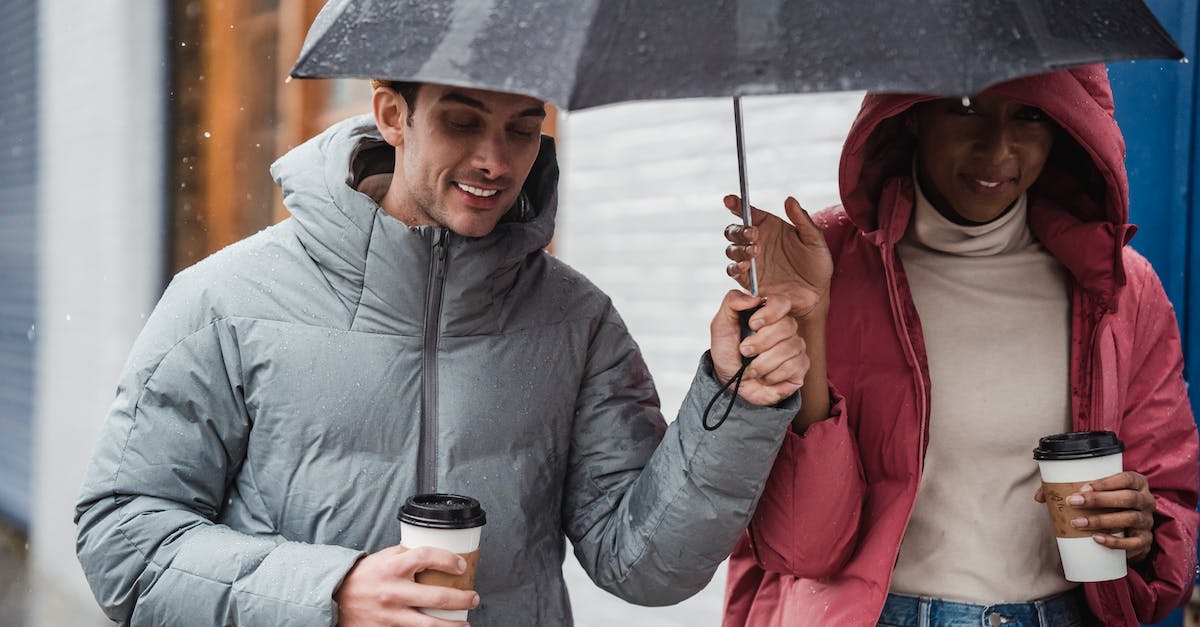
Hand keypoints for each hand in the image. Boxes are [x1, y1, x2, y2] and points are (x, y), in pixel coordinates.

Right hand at [336, 545, 478, 625]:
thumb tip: (436, 552)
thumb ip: (407, 555)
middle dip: (462, 599)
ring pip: (430, 625)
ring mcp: (389, 616)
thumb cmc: (363, 576)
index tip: (461, 566)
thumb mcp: (383, 558)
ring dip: (454, 626)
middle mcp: (392, 592)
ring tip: (465, 623)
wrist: (335, 598)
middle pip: (437, 597)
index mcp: (392, 567)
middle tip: (473, 598)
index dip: (448, 560)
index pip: (426, 557)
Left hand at [710, 290, 808, 405]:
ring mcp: (796, 347)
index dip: (769, 313)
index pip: (781, 302)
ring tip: (752, 368)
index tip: (753, 324)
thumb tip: (752, 297)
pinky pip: (793, 366)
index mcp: (769, 314)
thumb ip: (732, 302)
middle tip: (745, 351)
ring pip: (788, 349)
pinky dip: (771, 375)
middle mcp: (786, 328)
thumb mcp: (721, 325)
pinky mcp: (800, 367)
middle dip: (760, 343)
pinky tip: (764, 377)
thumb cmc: (728, 353)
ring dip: (762, 363)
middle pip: (785, 326)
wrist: (730, 383)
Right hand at [724, 195, 832, 322]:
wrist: (816, 294)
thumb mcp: (815, 240)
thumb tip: (790, 200)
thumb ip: (802, 220)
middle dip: (739, 230)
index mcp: (769, 226)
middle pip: (734, 231)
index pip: (748, 212)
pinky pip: (733, 271)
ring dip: (739, 248)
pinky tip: (746, 265)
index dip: (736, 204)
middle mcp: (756, 242)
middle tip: (753, 233)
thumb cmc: (817, 265)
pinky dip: (735, 267)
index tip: (729, 199)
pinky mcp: (748, 280)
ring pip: (731, 250)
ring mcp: (750, 261)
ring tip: (755, 251)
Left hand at [1034, 471, 1155, 561]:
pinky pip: (1133, 543)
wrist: (1128, 530)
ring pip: (1130, 519)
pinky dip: (1115, 542)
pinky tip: (1097, 539)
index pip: (1126, 478)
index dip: (1106, 482)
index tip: (1081, 487)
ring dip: (1102, 521)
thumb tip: (1039, 496)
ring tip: (1078, 523)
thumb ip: (1066, 489)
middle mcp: (1146, 501)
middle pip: (1128, 498)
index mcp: (1136, 483)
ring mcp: (1147, 522)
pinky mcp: (1144, 541)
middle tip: (1073, 502)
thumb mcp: (1094, 492)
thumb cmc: (1107, 504)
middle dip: (1099, 500)